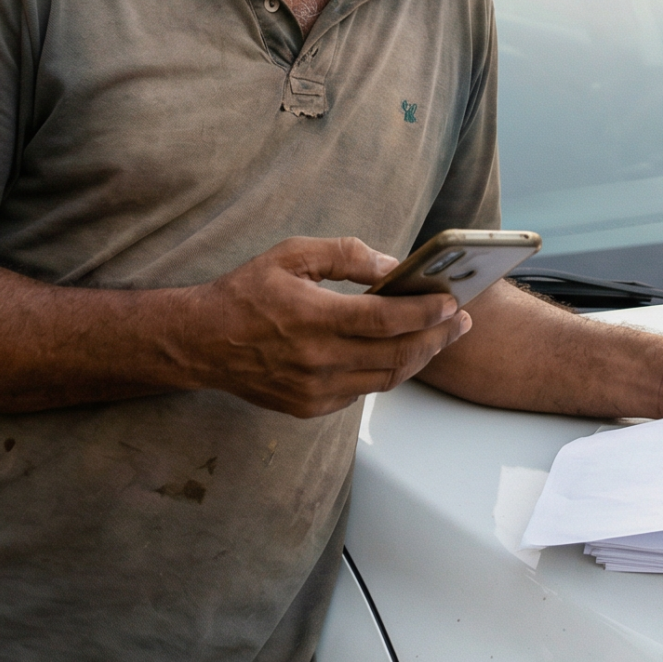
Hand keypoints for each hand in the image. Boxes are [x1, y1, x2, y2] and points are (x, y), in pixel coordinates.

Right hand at [175, 237, 470, 418]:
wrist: (201, 341)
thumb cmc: (246, 292)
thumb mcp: (290, 255)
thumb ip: (345, 255)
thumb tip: (392, 265)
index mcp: (314, 318)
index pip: (386, 319)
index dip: (425, 312)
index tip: (451, 302)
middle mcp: (317, 360)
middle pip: (396, 354)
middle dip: (437, 337)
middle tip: (461, 323)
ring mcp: (314, 389)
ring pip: (385, 378)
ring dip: (418, 358)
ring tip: (439, 338)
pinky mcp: (309, 406)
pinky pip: (360, 392)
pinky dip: (384, 373)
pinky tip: (397, 354)